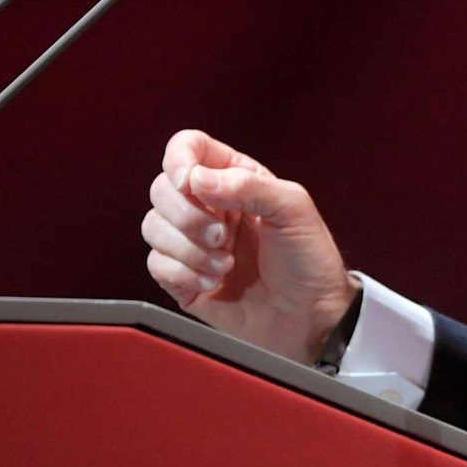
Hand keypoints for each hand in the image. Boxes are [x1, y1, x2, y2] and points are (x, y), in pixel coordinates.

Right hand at [142, 128, 359, 364]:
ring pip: (153, 227)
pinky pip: (157, 265)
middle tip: (222, 235)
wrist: (312, 318)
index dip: (179, 160)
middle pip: (161, 189)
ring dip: (188, 249)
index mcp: (234, 179)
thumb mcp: (292, 209)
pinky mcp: (183, 280)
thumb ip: (248, 185)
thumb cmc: (310, 260)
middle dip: (187, 215)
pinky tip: (214, 282)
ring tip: (225, 264)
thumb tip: (198, 179)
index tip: (190, 185)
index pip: (187, 148)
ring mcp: (194, 244)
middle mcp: (209, 207)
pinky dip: (183, 274)